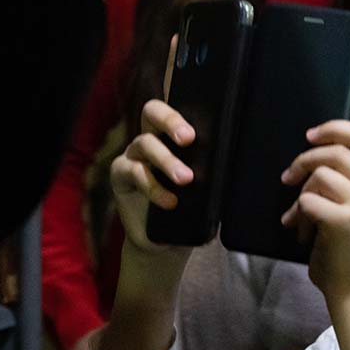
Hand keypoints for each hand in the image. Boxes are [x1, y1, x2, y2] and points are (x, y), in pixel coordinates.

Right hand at [108, 98, 195, 256]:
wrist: (167, 242)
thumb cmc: (191, 207)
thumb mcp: (205, 186)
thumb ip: (210, 167)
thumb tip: (229, 156)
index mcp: (171, 135)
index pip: (174, 109)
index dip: (180, 107)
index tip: (197, 122)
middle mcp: (150, 138)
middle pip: (151, 112)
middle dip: (171, 121)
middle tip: (189, 138)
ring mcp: (133, 156)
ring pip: (144, 143)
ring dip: (166, 160)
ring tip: (185, 178)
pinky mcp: (120, 177)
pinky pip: (134, 173)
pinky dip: (154, 188)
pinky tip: (170, 201)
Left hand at [281, 121, 349, 301]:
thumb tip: (317, 153)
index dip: (333, 129)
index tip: (310, 136)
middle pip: (336, 152)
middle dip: (304, 160)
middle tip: (288, 177)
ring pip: (319, 176)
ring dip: (300, 196)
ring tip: (298, 218)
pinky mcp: (346, 221)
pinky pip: (307, 201)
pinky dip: (296, 215)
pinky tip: (300, 233)